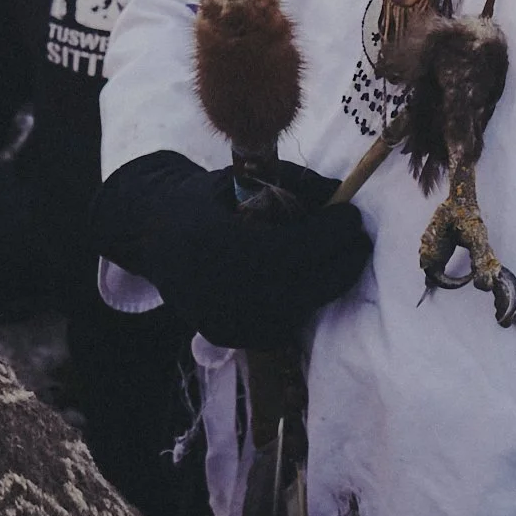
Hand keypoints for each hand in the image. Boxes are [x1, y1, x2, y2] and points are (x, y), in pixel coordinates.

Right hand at [94, 150, 372, 349]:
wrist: (155, 238)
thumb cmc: (207, 202)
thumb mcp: (243, 178)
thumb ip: (293, 184)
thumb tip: (340, 192)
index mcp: (215, 244)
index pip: (289, 250)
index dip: (329, 236)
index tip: (353, 218)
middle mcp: (215, 290)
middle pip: (300, 288)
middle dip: (341, 265)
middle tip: (360, 242)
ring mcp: (221, 320)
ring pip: (296, 309)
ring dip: (326, 284)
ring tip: (341, 256)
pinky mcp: (229, 337)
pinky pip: (281, 323)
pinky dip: (303, 301)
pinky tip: (309, 277)